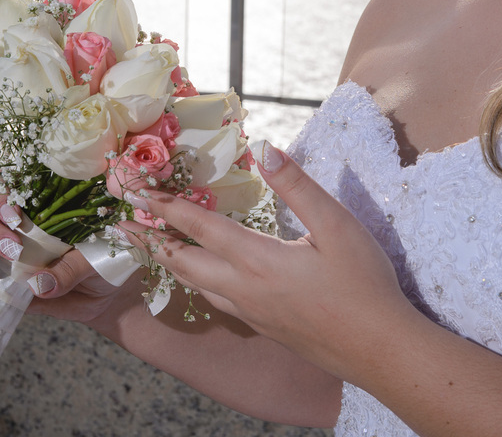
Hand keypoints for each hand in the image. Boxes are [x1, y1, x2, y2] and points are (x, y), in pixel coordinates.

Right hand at [0, 195, 139, 326]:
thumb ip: (72, 266)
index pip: (6, 190)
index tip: (18, 216)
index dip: (4, 199)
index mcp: (37, 208)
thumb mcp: (99, 257)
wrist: (110, 296)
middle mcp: (11, 229)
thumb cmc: (107, 261)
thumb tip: (40, 284)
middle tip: (13, 249)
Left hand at [115, 141, 417, 382]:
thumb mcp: (338, 226)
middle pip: (183, 262)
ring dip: (171, 263)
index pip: (199, 227)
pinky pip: (216, 301)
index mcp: (257, 260)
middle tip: (121, 225)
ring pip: (196, 285)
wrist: (380, 351)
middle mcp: (244, 289)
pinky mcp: (264, 327)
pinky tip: (206, 278)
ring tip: (154, 247)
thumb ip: (298, 187)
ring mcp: (251, 313)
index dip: (165, 206)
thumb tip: (266, 150)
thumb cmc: (364, 286)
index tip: (136, 191)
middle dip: (150, 239)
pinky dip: (198, 282)